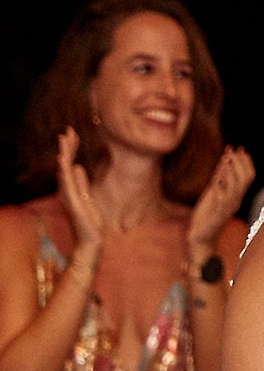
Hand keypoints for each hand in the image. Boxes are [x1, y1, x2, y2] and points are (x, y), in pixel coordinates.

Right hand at [54, 128, 104, 258]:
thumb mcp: (88, 198)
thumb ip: (82, 183)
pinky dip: (65, 171)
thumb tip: (79, 167)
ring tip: (64, 139)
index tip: (72, 133)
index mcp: (71, 187)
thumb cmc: (90, 221)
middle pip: (65, 164)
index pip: (70, 164)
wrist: (91, 240)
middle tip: (69, 130)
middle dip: (68, 147)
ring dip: (65, 154)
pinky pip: (67, 184)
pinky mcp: (72, 202)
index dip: (71, 149)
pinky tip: (65, 160)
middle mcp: (66, 189)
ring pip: (64, 171)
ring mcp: (68, 195)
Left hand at [190, 145, 255, 250]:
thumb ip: (220, 178)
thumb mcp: (213, 192)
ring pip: (236, 187)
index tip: (240, 148)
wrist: (201, 237)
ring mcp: (228, 208)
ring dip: (232, 171)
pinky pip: (223, 199)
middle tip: (235, 149)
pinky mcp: (219, 215)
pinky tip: (217, 178)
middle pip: (245, 180)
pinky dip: (221, 187)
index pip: (248, 177)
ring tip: (228, 157)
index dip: (245, 162)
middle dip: (241, 163)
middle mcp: (235, 201)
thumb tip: (224, 161)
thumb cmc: (206, 215)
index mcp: (236, 196)